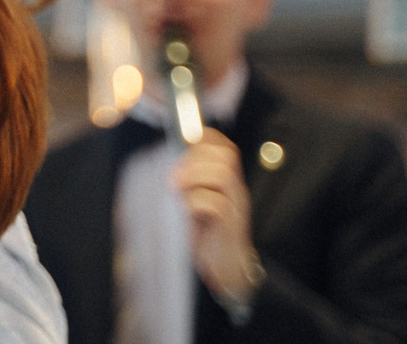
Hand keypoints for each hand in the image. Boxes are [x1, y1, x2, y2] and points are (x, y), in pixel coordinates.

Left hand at [173, 129, 261, 307]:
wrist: (227, 268)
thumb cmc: (208, 234)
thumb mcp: (195, 202)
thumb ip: (189, 183)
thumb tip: (170, 162)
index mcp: (229, 183)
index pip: (226, 149)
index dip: (205, 139)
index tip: (183, 142)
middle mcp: (236, 192)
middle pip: (226, 157)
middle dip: (196, 158)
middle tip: (175, 175)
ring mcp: (236, 208)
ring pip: (223, 176)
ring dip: (195, 176)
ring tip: (177, 187)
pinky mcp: (230, 226)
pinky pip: (217, 204)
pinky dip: (196, 201)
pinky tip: (187, 209)